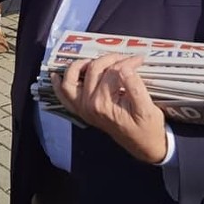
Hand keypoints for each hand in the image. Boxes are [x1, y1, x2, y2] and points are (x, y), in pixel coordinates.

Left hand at [51, 54, 166, 163]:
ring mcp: (83, 107)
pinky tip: (56, 75)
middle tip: (125, 57)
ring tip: (96, 59)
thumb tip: (125, 67)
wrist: (144, 145)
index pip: (113, 72)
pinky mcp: (82, 110)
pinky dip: (58, 85)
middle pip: (94, 69)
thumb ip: (135, 86)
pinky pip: (64, 95)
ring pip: (71, 79)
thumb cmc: (147, 127)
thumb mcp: (147, 108)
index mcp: (104, 103)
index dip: (128, 62)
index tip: (139, 59)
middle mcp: (89, 105)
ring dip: (79, 66)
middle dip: (110, 59)